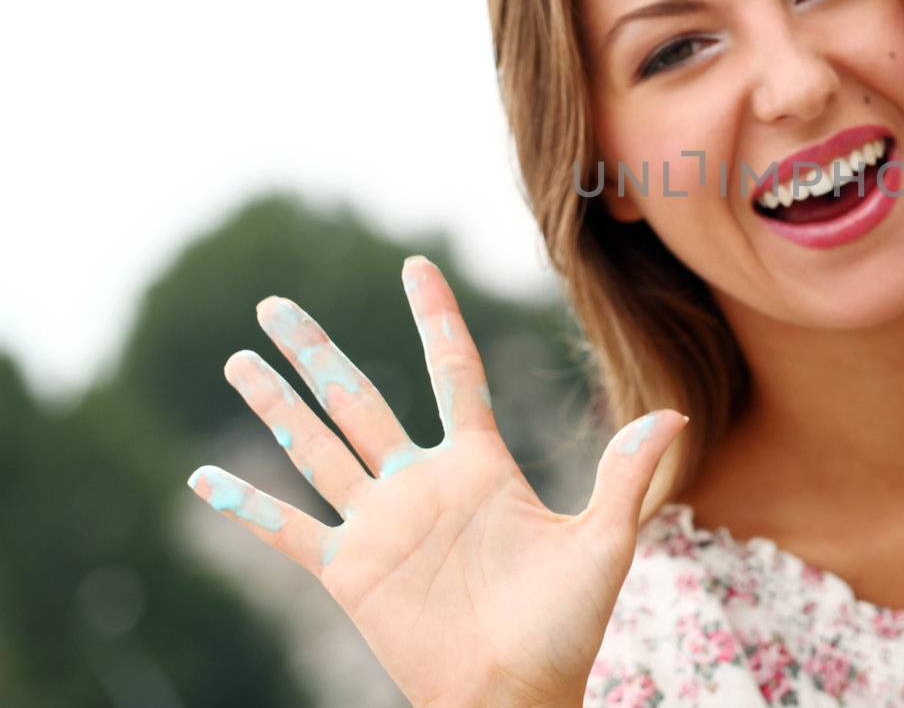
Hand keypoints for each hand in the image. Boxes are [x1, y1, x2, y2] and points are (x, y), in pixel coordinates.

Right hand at [185, 255, 688, 707]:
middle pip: (358, 398)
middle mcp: (421, 483)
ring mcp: (380, 525)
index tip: (414, 265)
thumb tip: (674, 412)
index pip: (451, 371)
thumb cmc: (567, 628)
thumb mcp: (602, 544)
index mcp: (479, 465)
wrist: (519, 697)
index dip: (434, 317)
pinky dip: (245, 507)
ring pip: (315, 448)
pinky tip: (201, 479)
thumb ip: (625, 475)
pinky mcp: (350, 573)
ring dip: (275, 407)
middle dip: (316, 351)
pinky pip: (287, 531)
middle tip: (274, 303)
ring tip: (238, 361)